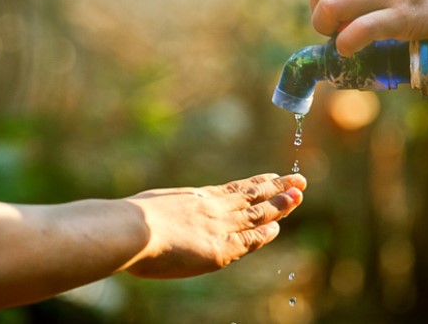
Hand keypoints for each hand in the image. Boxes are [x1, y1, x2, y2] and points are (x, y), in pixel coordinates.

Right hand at [123, 173, 305, 277]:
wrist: (132, 230)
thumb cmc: (128, 221)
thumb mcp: (150, 206)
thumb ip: (162, 211)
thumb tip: (152, 216)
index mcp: (197, 197)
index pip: (235, 189)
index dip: (257, 183)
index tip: (273, 176)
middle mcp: (213, 208)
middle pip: (253, 196)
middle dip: (278, 188)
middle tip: (299, 180)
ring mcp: (218, 227)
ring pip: (256, 214)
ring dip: (279, 205)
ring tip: (298, 196)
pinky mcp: (219, 250)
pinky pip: (248, 241)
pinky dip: (263, 235)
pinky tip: (277, 229)